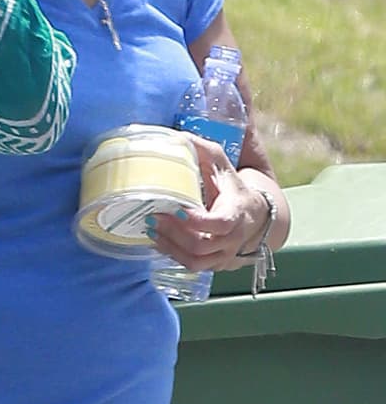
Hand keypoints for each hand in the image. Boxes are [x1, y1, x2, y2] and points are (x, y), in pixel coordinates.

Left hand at [150, 133, 273, 271]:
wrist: (252, 214)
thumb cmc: (231, 186)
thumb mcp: (220, 163)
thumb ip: (200, 149)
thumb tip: (176, 136)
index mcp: (237, 211)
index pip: (220, 223)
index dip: (197, 221)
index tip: (176, 210)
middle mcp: (234, 237)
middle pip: (201, 245)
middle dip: (173, 233)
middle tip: (152, 218)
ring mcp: (225, 254)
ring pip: (195, 261)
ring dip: (169, 246)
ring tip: (151, 230)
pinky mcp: (215, 263)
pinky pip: (192, 266)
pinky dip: (173, 255)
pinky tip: (159, 240)